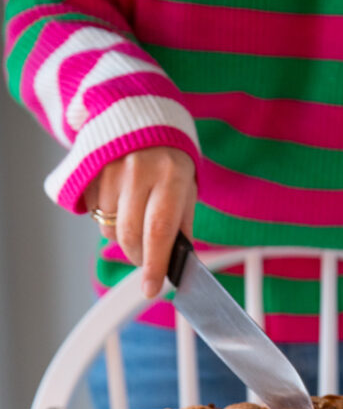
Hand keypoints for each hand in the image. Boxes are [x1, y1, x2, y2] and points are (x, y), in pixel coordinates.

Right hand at [84, 147, 196, 297]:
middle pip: (130, 235)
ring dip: (121, 238)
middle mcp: (138, 171)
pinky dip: (107, 221)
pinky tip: (120, 203)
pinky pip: (94, 214)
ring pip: (109, 228)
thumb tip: (177, 267)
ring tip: (135, 218)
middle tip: (146, 259)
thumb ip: (182, 228)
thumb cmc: (170, 165)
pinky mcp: (90, 171)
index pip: (159, 231)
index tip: (151, 289)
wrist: (141, 119)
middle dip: (137, 257)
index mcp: (170, 176)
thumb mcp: (186, 191)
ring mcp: (110, 169)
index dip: (154, 265)